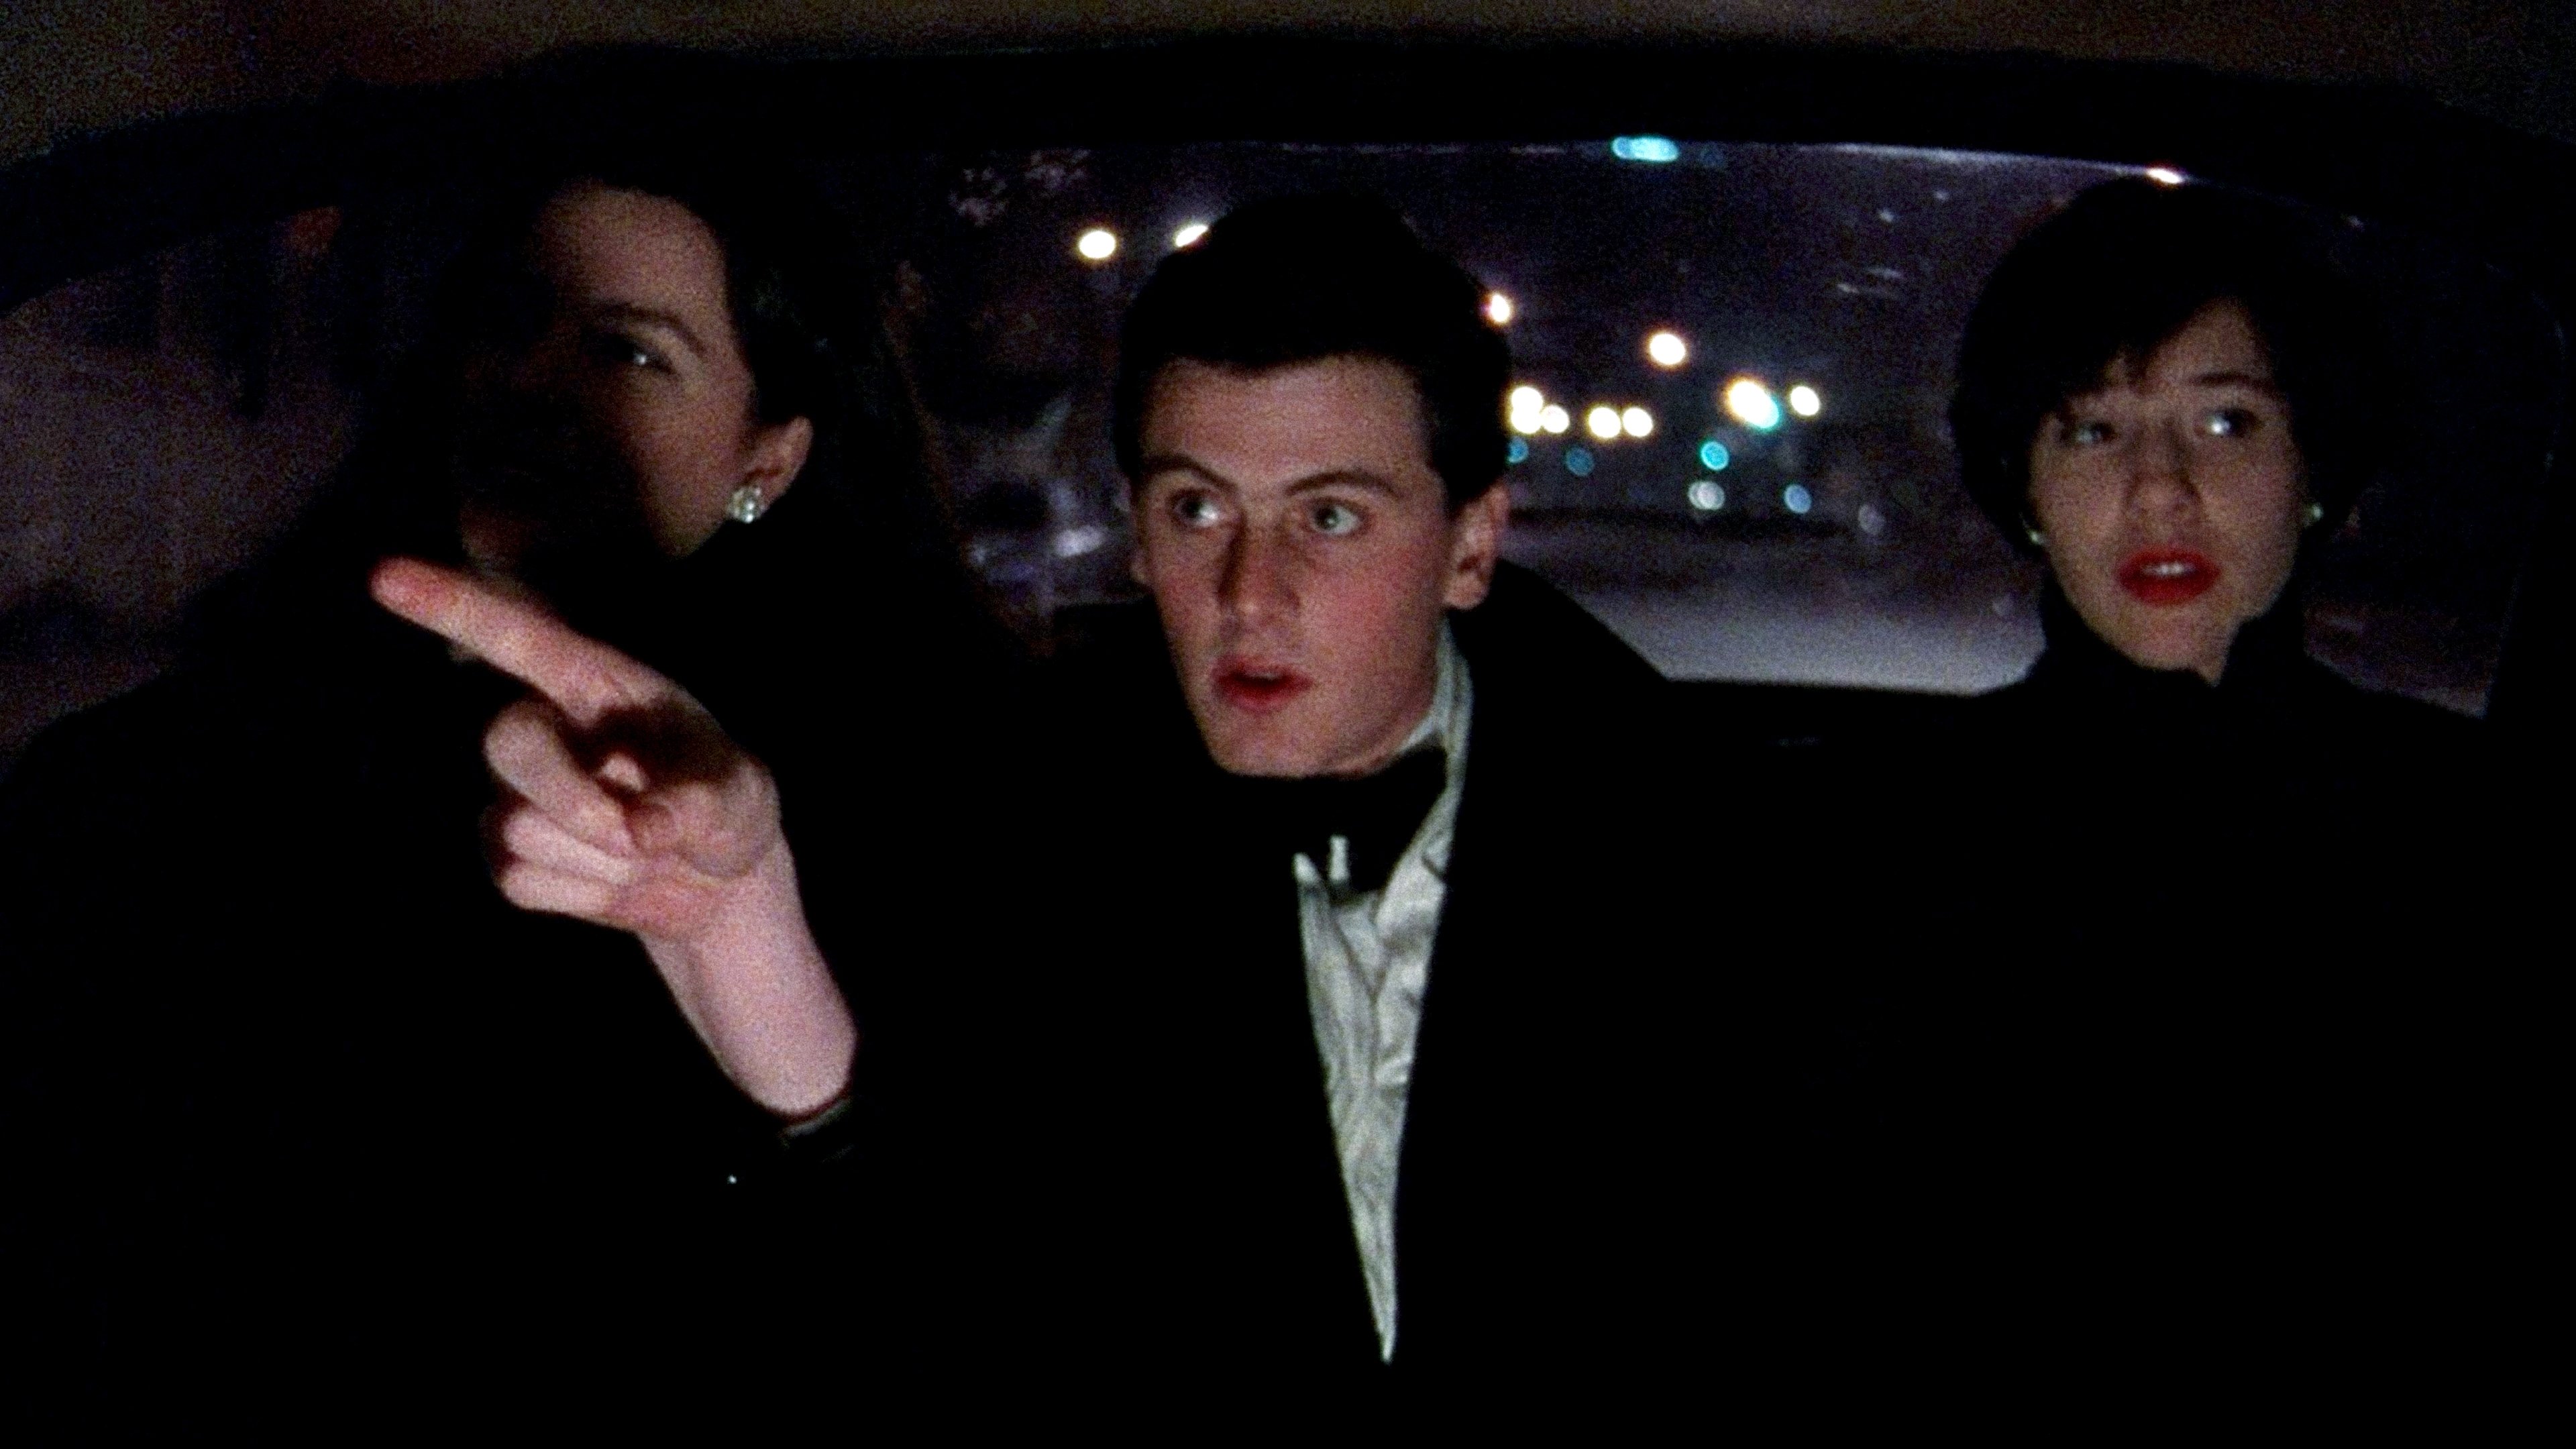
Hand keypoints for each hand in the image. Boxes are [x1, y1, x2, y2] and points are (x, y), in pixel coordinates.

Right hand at [371, 557, 854, 1118]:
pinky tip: (617, 880)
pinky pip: (520, 879)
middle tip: (638, 836)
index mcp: (600, 685)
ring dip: (600, 858)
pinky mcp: (508, 854)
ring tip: (647, 851)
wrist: (719, 883)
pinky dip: (583, 894)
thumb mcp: (742, 797)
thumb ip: (701, 802)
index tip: (385, 576)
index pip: (519, 637)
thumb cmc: (729, 809)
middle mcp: (549, 727)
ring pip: (519, 826)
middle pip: (506, 743)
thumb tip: (643, 829)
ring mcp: (518, 792)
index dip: (453, 605)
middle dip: (568, 797)